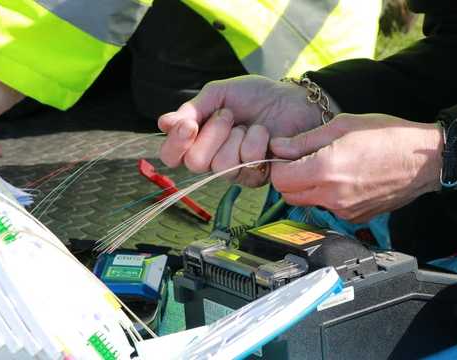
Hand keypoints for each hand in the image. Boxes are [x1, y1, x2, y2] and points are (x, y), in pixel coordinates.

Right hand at [158, 75, 321, 186]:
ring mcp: (235, 171)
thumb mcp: (219, 93)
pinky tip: (264, 135)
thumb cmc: (256, 96)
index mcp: (198, 139)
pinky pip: (246, 166)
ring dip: (236, 138)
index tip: (188, 124)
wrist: (292, 99)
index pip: (171, 156)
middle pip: (195, 163)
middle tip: (228, 117)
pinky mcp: (257, 176)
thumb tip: (164, 123)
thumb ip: (193, 109)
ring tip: (249, 125)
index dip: (175, 143)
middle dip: (212, 134)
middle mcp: (212, 159)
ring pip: (220, 166)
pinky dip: (255, 143)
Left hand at [270, 113, 443, 222]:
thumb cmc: (387, 136)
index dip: (278, 166)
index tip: (286, 155)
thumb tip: (278, 147)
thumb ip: (304, 140)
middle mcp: (332, 196)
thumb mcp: (342, 126)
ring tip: (327, 166)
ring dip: (307, 187)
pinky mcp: (355, 218)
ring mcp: (344, 211)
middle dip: (289, 178)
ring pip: (307, 202)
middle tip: (302, 160)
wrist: (424, 161)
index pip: (279, 179)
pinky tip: (345, 179)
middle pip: (288, 195)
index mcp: (326, 170)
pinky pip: (328, 208)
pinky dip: (327, 196)